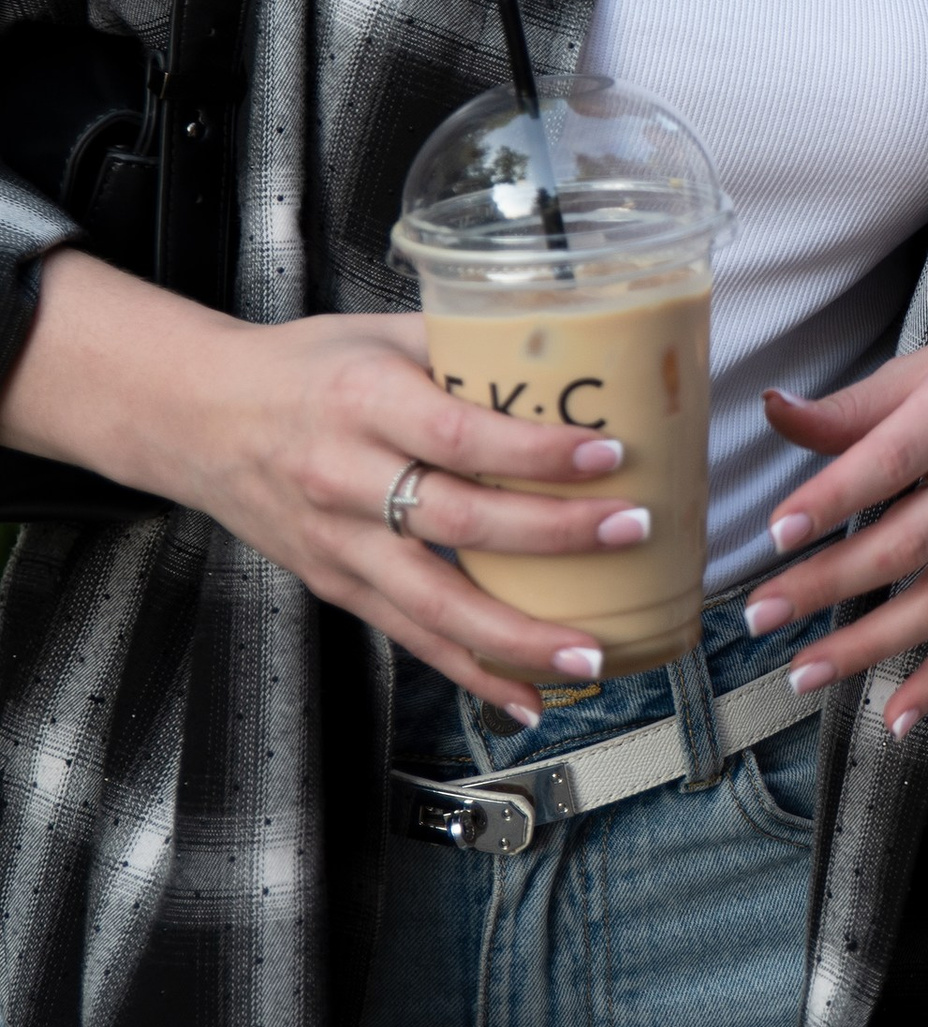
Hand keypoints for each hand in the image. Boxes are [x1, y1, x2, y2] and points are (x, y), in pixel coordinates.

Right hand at [0, 249, 663, 719]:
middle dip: (554, 537)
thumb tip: (575, 348)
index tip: (608, 456)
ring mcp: (336, 542)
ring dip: (517, 637)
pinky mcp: (334, 585)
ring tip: (590, 653)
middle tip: (631, 533)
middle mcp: (345, 476)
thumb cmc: (303, 366)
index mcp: (364, 400)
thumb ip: (467, 343)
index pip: (457, 434)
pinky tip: (526, 695)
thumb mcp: (380, 331)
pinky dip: (470, 671)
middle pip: (457, 523)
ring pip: (433, 604)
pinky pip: (409, 637)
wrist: (197, 417)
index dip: (534, 453)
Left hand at [740, 291, 927, 735]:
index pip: (890, 461)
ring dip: (871, 646)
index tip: (776, 533)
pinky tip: (896, 715)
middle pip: (908, 541)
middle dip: (828, 584)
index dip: (832, 499)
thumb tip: (773, 412)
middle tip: (758, 615)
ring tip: (803, 674)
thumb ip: (855, 405)